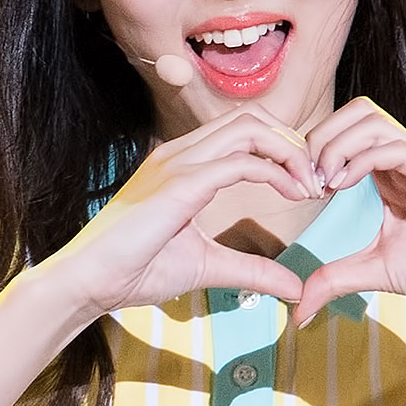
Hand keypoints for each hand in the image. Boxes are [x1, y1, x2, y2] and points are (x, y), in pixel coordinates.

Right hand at [46, 113, 320, 324]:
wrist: (89, 281)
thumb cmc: (134, 272)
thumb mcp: (207, 267)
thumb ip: (251, 271)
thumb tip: (294, 287)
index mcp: (182, 164)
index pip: (242, 132)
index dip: (281, 150)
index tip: (306, 185)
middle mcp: (180, 153)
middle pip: (251, 118)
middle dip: (292, 144)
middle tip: (316, 181)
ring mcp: (178, 162)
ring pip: (249, 129)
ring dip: (289, 152)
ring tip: (309, 185)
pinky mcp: (180, 183)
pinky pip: (240, 162)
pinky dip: (274, 172)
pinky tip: (294, 194)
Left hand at [290, 99, 405, 330]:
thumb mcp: (378, 273)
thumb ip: (337, 278)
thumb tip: (298, 308)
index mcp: (389, 178)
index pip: (346, 136)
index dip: (314, 153)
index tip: (300, 191)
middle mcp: (405, 162)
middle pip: (355, 114)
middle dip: (320, 138)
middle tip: (307, 181)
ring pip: (371, 119)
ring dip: (335, 144)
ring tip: (323, 183)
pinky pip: (393, 146)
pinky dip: (360, 158)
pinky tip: (343, 186)